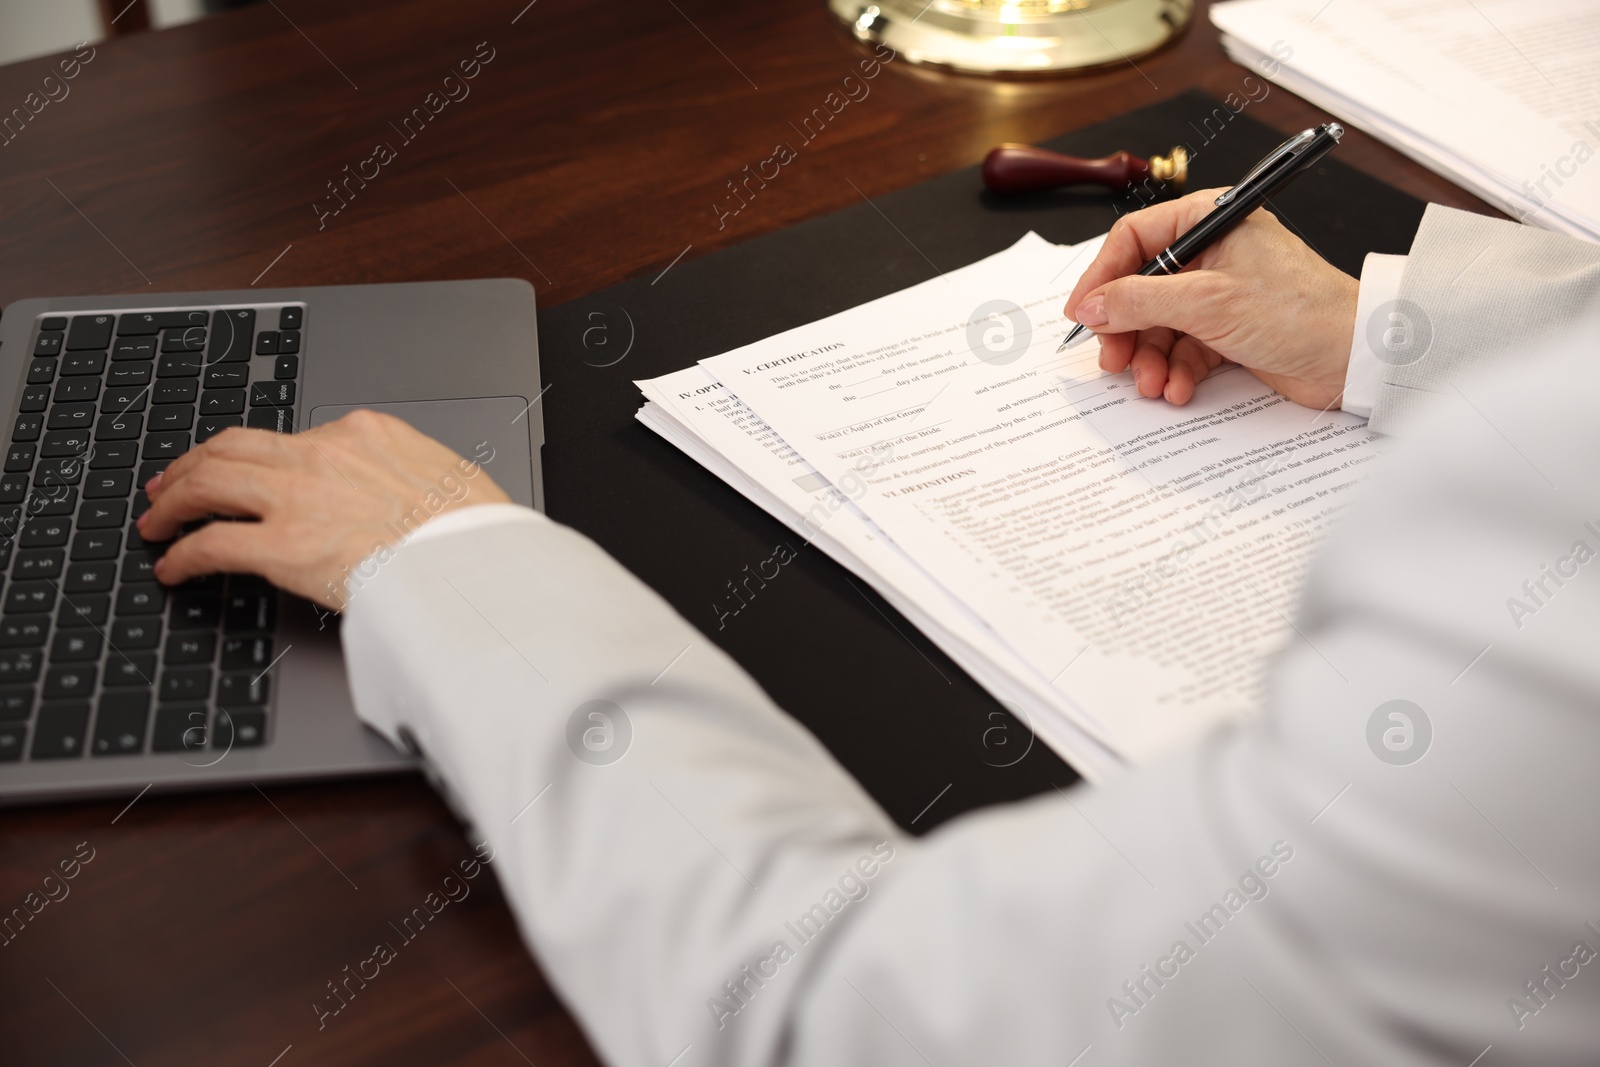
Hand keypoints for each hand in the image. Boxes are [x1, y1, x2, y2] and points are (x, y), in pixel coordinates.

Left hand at [138, 411, 509, 608]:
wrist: (480, 564)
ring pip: (208, 482)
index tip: (240, 469)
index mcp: (366, 432)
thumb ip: (408, 475)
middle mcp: (324, 453)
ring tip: (156, 521)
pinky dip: (182, 554)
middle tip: (169, 484)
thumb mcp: (448, 478)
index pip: (290, 437)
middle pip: (232, 446)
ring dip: (173, 501)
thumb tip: (404, 495)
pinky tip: (172, 567)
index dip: (252, 455)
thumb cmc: (477, 533)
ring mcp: (298, 497)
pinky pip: (211, 544)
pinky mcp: (282, 546)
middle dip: (192, 464)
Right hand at [1064, 188, 1359, 408]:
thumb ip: (1140, 301)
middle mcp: (1213, 253)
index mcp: (1210, 221)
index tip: (1082, 313)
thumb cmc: (1301, 312)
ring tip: (1152, 383)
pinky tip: (1179, 388)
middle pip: (1141, 288)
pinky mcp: (1230, 330)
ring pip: (1159, 325)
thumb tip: (1092, 306)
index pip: (1134, 239)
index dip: (1102, 277)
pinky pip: (1184, 348)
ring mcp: (1221, 294)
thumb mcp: (1207, 302)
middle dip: (1126, 330)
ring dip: (1150, 359)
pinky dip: (1176, 371)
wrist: (1357, 356)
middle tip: (1113, 360)